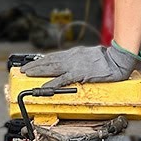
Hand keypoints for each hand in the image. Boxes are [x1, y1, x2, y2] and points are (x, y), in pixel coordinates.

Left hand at [21, 44, 139, 88]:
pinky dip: (51, 84)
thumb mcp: (90, 55)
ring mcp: (74, 65)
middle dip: (35, 65)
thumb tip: (74, 64)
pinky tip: (43, 87)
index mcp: (74, 53)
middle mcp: (71, 57)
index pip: (54, 56)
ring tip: (27, 73)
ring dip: (38, 71)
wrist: (117, 60)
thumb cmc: (107, 59)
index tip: (33, 63)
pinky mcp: (79, 74)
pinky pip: (62, 80)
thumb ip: (80, 60)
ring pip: (51, 68)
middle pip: (49, 61)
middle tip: (23, 69)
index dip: (42, 60)